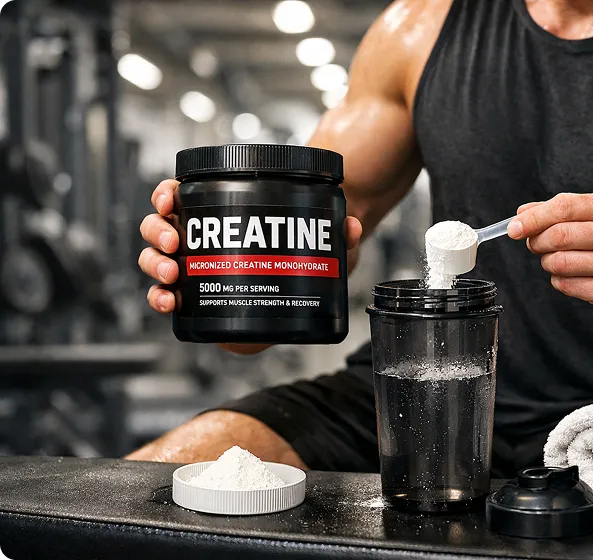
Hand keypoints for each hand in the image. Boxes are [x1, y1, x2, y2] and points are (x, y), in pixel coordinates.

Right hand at [137, 179, 362, 351]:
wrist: (304, 285)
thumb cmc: (306, 248)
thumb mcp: (323, 238)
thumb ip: (339, 232)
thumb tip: (350, 227)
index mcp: (221, 211)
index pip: (181, 193)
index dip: (166, 193)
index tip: (169, 199)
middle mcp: (202, 237)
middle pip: (160, 226)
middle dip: (158, 233)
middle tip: (175, 244)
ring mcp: (197, 267)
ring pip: (157, 259)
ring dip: (154, 264)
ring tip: (172, 276)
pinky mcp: (200, 298)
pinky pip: (168, 296)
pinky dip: (160, 298)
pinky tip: (168, 303)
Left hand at [507, 192, 592, 322]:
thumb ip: (564, 210)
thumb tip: (522, 212)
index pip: (563, 207)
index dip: (532, 218)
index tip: (513, 227)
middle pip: (557, 236)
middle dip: (537, 242)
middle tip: (535, 245)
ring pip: (557, 263)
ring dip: (548, 263)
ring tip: (558, 260)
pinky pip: (566, 285)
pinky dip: (560, 281)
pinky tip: (574, 276)